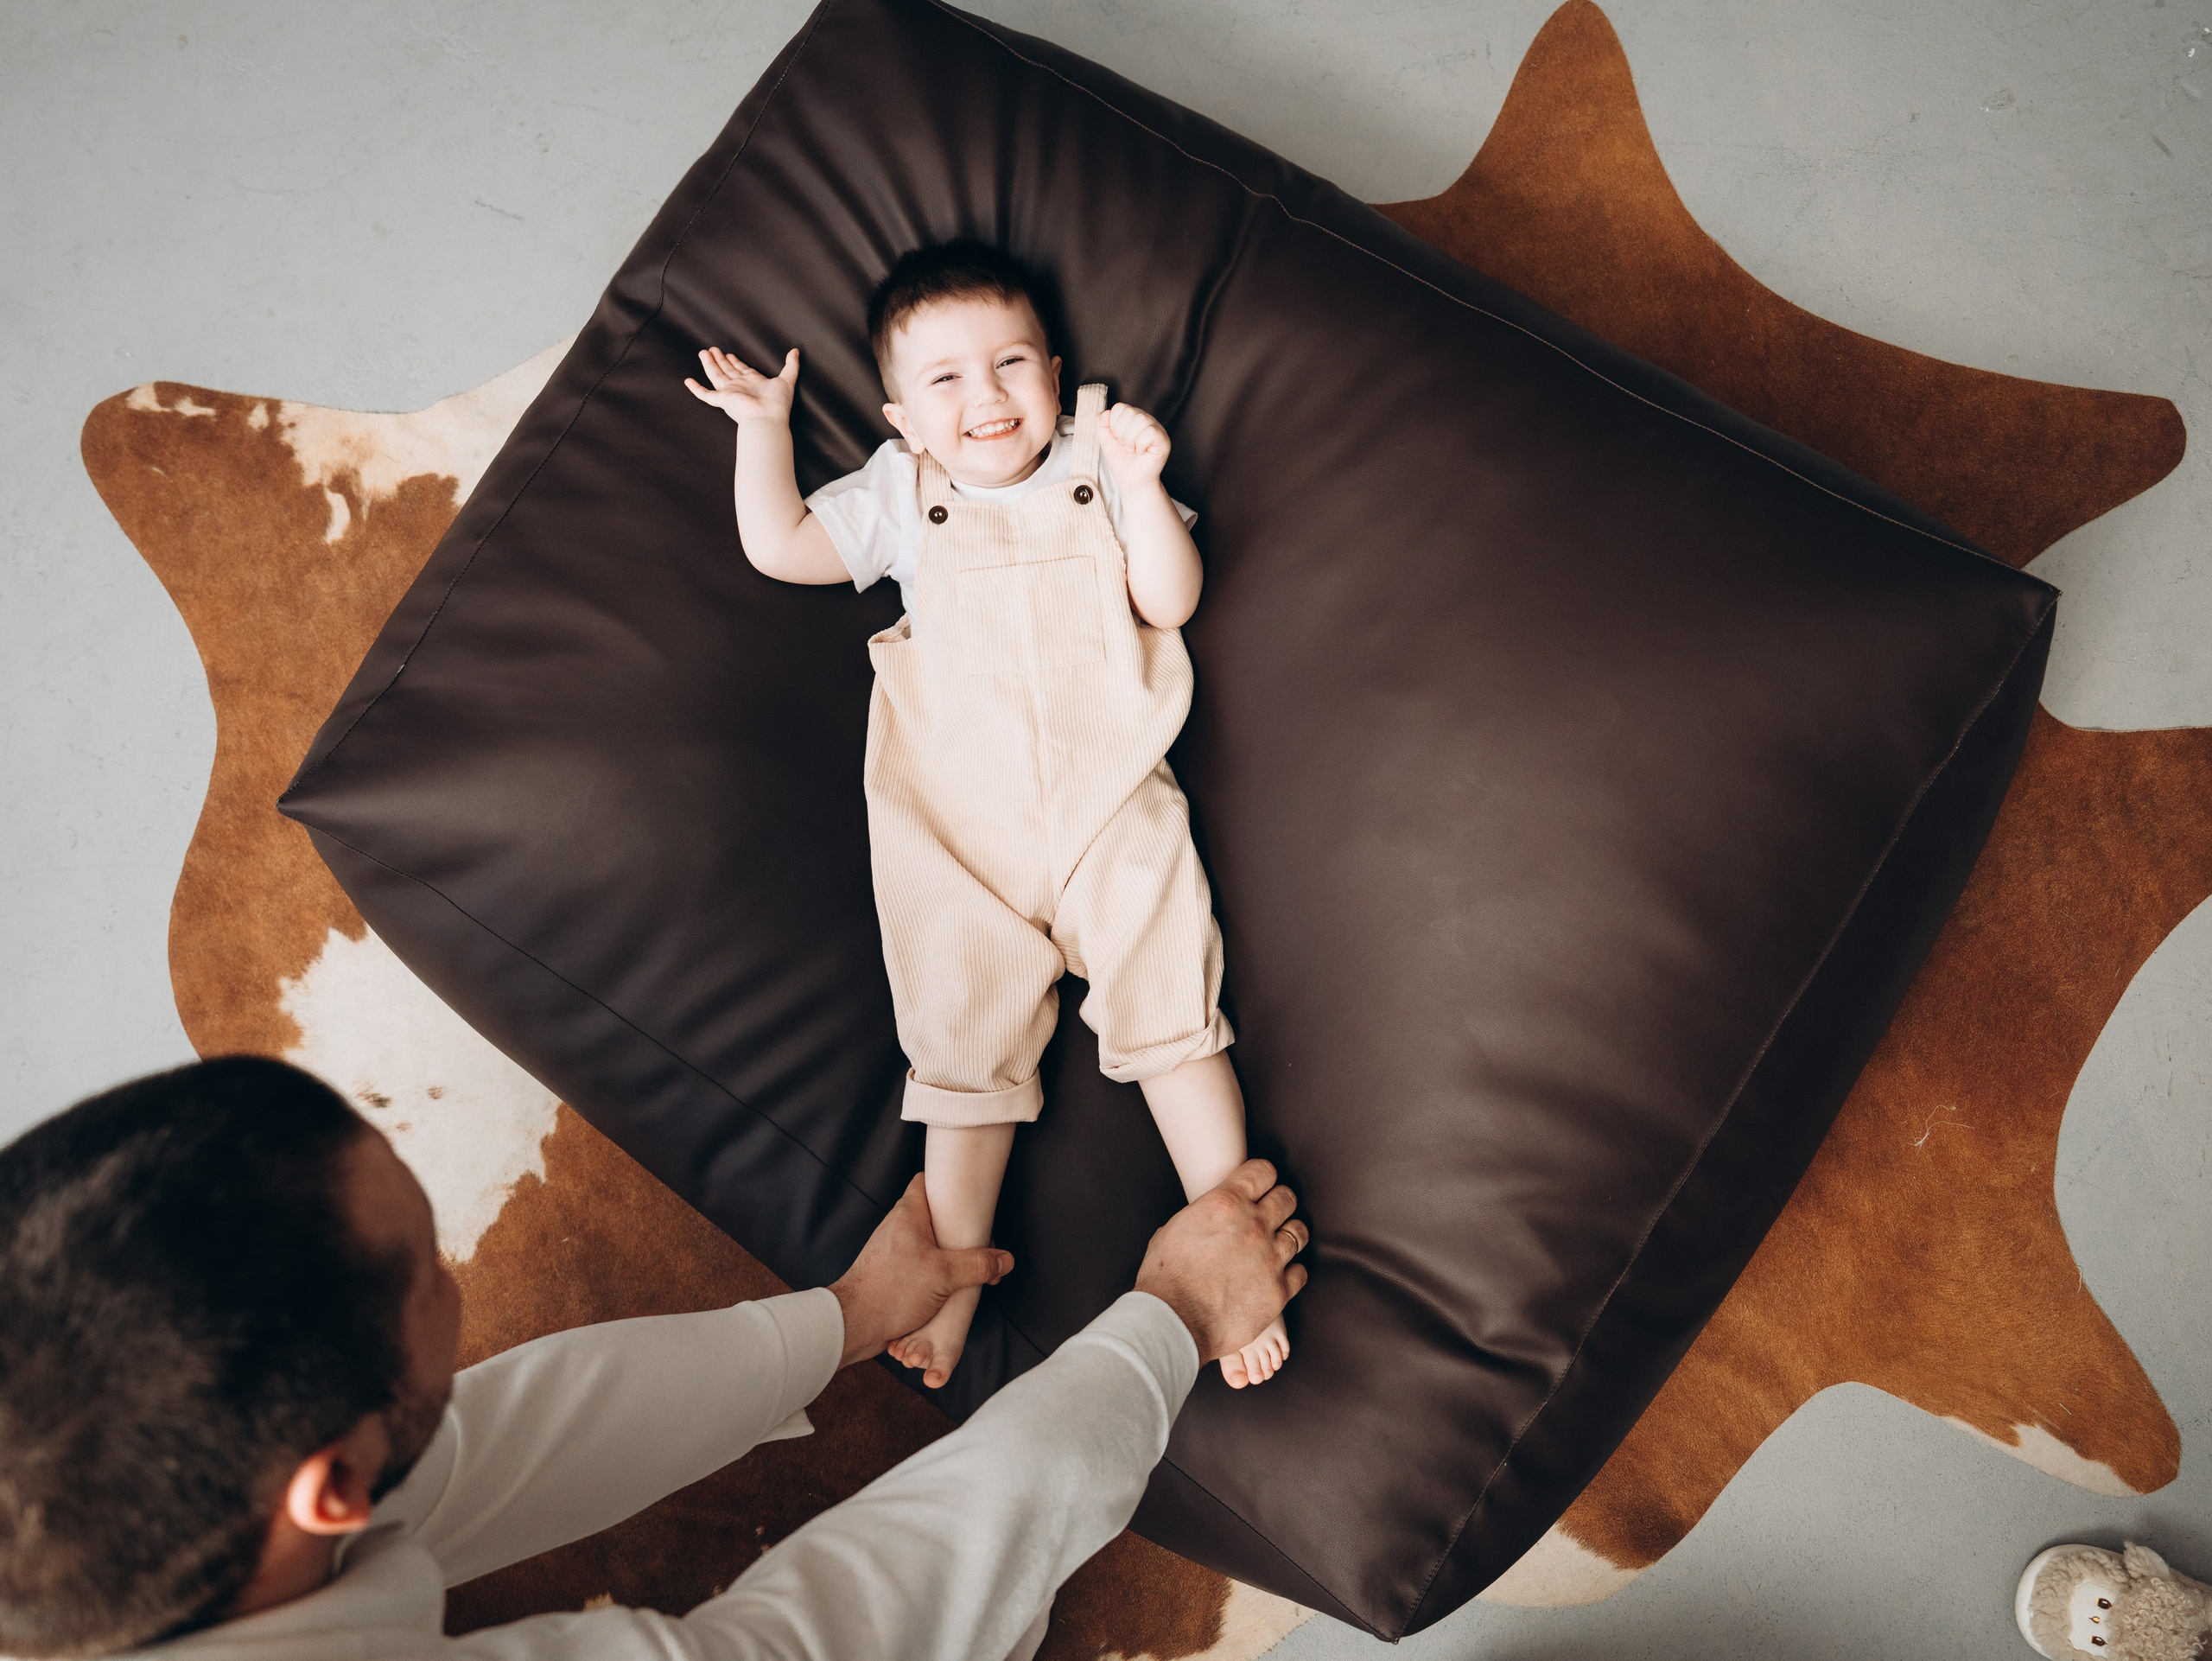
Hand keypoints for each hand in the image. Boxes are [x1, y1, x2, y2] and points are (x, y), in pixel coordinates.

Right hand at [686, 345, 799, 425]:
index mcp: (753, 382)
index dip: (735, 361)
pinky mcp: (722, 400)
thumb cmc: (778, 403)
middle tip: (713, 349)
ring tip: (703, 352)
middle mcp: (740, 386)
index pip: (741, 369)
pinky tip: (688, 381)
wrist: (767, 419)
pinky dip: (696, 389)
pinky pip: (706, 395)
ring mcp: (730, 393)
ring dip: (709, 364)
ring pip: (716, 375)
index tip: (728, 353)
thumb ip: (792, 365)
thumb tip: (795, 351)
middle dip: (720, 359)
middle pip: (727, 370)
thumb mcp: (788, 379)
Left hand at [828, 1175, 1013, 1367]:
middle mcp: (900, 1227)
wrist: (854, 1325)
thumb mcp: (943, 1275)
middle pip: (936, 1216)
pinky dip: (940, 1273)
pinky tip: (954, 1289)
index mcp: (908, 1214)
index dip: (949, 1183)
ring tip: (973, 1273)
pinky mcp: (895, 1273)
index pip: (927, 1181)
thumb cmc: (891, 1291)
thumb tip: (1004, 1260)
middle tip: (982, 1246)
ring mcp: (896, 1250)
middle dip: (961, 1230)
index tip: (972, 1193)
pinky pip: (924, 1264)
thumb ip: (978, 1265)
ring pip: (932, 1244)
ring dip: (953, 1257)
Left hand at [1096, 401, 1169, 487]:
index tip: (1118, 439)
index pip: (1120, 407)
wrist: (1131, 481)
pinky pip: (1150, 432)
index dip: (1114, 425)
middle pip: (1130, 412)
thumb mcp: (1106, 440)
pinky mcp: (1163, 439)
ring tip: (1133, 449)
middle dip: (1121, 433)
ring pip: (1140, 420)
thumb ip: (1102, 424)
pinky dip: (1141, 444)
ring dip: (1131, 439)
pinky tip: (1142, 452)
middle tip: (1126, 446)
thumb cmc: (1121, 461)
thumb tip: (1105, 412)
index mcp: (1133, 417)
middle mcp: (1146, 419)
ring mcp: (1156, 428)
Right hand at [1134, 1159, 1308, 1364]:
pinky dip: (1292, 1271)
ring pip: (1299, 1232)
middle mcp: (1254, 1225)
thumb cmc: (1166, 1280)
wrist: (1174, 1323)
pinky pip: (1301, 1271)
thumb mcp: (1175, 1229)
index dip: (1262, 1177)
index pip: (1262, 1171)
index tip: (1259, 1186)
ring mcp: (1271, 1258)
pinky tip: (1277, 1274)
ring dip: (1289, 1234)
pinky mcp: (1279, 1290)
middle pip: (1286, 1198)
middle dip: (1279, 1203)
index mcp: (1226, 1203)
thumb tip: (1207, 1218)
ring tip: (1278, 1243)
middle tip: (1271, 1214)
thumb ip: (1201, 1216)